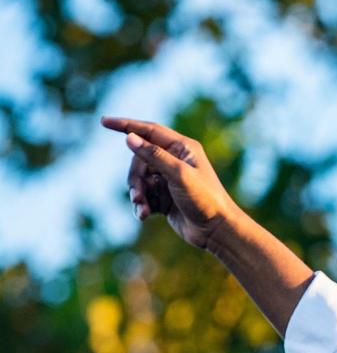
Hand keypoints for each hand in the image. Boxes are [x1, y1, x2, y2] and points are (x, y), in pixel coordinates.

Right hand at [100, 116, 242, 249]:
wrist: (216, 230)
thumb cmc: (205, 199)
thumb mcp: (179, 175)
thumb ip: (154, 156)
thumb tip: (130, 138)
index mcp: (183, 148)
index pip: (149, 131)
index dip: (127, 126)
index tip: (104, 121)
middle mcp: (175, 160)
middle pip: (139, 159)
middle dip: (135, 177)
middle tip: (137, 195)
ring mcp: (169, 179)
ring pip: (139, 179)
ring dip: (137, 193)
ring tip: (142, 208)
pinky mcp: (164, 197)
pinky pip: (144, 195)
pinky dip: (141, 204)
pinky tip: (144, 215)